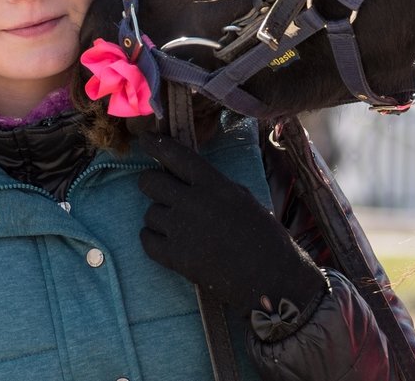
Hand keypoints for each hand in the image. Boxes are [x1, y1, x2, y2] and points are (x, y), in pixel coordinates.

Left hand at [138, 133, 325, 316]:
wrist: (269, 277)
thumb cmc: (264, 235)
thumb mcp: (241, 198)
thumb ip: (213, 187)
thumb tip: (188, 180)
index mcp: (214, 184)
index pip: (176, 155)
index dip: (156, 144)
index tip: (144, 139)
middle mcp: (193, 202)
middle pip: (150, 182)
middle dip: (151, 184)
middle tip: (160, 191)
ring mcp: (181, 229)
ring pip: (149, 212)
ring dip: (159, 216)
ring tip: (177, 226)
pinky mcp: (175, 257)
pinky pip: (147, 239)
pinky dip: (153, 239)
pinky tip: (167, 242)